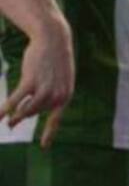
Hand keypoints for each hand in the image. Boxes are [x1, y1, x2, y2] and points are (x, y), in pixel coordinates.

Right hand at [0, 15, 73, 146]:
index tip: (44, 147)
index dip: (49, 133)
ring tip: (9, 121)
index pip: (56, 118)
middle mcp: (57, 94)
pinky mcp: (31, 82)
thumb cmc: (54, 59)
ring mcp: (45, 88)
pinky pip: (15, 101)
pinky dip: (5, 110)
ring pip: (26, 110)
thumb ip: (49, 94)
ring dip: (16, 117)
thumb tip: (27, 112)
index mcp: (66, 94)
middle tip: (13, 122)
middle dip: (25, 115)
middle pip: (36, 112)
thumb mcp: (59, 78)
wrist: (54, 38)